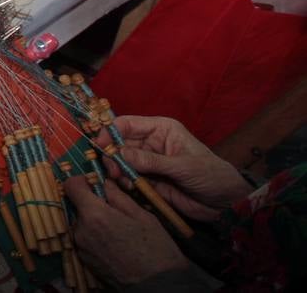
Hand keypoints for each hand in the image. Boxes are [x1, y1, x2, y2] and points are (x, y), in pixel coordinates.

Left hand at [65, 177, 191, 287]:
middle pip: (78, 206)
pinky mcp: (84, 260)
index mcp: (94, 215)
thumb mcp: (141, 215)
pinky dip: (94, 236)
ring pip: (81, 223)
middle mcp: (81, 230)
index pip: (71, 186)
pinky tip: (113, 243)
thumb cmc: (155, 249)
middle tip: (114, 211)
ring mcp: (81, 247)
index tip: (93, 183)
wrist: (158, 286)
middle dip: (92, 205)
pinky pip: (84, 239)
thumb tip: (104, 182)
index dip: (81, 181)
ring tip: (117, 231)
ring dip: (93, 222)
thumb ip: (118, 196)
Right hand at [102, 115, 252, 221]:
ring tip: (121, 181)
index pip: (127, 124)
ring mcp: (149, 162)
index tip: (100, 145)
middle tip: (112, 170)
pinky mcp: (150, 181)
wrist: (227, 203)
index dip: (110, 132)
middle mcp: (151, 143)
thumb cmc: (211, 175)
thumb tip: (119, 154)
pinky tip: (129, 188)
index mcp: (161, 129)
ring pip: (122, 162)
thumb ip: (150, 160)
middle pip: (120, 143)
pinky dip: (124, 183)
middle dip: (112, 155)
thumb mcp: (182, 166)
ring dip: (117, 170)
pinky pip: (129, 178)